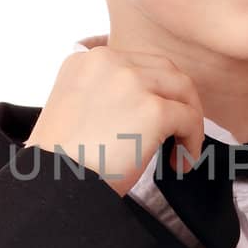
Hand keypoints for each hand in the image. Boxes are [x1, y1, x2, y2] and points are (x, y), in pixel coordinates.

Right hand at [27, 46, 204, 198]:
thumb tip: (143, 104)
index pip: (137, 62)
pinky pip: (190, 118)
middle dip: (177, 100)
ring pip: (183, 89)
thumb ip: (103, 93)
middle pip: (165, 69)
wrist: (55, 187)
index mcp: (87, 60)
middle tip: (177, 132)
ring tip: (180, 150)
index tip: (153, 119)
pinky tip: (180, 163)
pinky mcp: (152, 110)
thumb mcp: (72, 108)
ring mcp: (132, 83)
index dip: (153, 91)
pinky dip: (192, 142)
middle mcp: (109, 62)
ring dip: (189, 118)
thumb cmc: (62, 161)